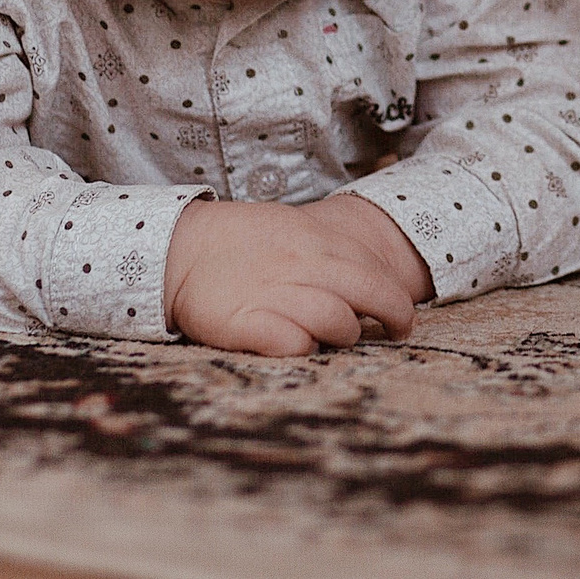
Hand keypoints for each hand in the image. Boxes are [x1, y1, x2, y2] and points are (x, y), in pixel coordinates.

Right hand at [162, 197, 420, 355]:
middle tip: (398, 330)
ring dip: (346, 333)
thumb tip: (373, 274)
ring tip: (339, 338)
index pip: (374, 268)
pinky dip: (305, 349)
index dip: (397, 293)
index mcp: (313, 239)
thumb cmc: (242, 245)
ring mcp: (272, 294)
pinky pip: (293, 344)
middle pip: (368, 292)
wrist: (178, 250)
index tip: (401, 313)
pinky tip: (300, 346)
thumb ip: (330, 249)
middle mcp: (299, 264)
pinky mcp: (245, 324)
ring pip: (337, 319)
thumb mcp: (292, 229)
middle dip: (395, 315)